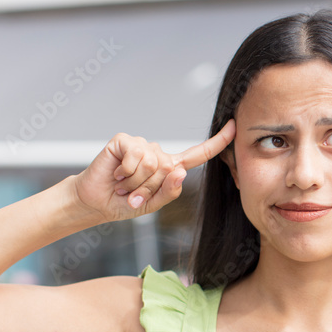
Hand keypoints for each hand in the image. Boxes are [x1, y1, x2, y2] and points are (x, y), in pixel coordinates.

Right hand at [73, 120, 235, 221]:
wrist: (96, 202)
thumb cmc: (125, 203)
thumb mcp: (153, 205)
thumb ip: (169, 192)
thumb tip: (180, 171)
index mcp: (170, 167)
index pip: (199, 154)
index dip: (218, 142)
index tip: (234, 127)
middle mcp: (158, 153)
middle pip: (169, 169)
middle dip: (150, 188)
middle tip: (132, 194)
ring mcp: (141, 145)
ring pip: (153, 164)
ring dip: (136, 182)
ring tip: (123, 185)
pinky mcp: (125, 141)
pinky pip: (136, 156)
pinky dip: (127, 171)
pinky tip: (116, 174)